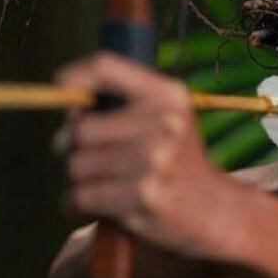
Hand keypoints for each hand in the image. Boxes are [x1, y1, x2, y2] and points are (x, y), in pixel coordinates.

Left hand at [57, 52, 231, 256]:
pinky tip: (95, 204)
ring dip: (77, 179)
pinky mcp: (142, 197)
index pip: (106, 67)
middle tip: (89, 157)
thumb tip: (63, 102)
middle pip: (80, 128)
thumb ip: (123, 102)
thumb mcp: (167, 117)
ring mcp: (154, 161)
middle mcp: (164, 123)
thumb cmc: (178, 160)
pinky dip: (76, 203)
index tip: (60, 88)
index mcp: (169, 95)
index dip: (74, 75)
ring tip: (102, 183)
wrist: (216, 210)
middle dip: (72, 146)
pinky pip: (81, 195)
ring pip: (76, 165)